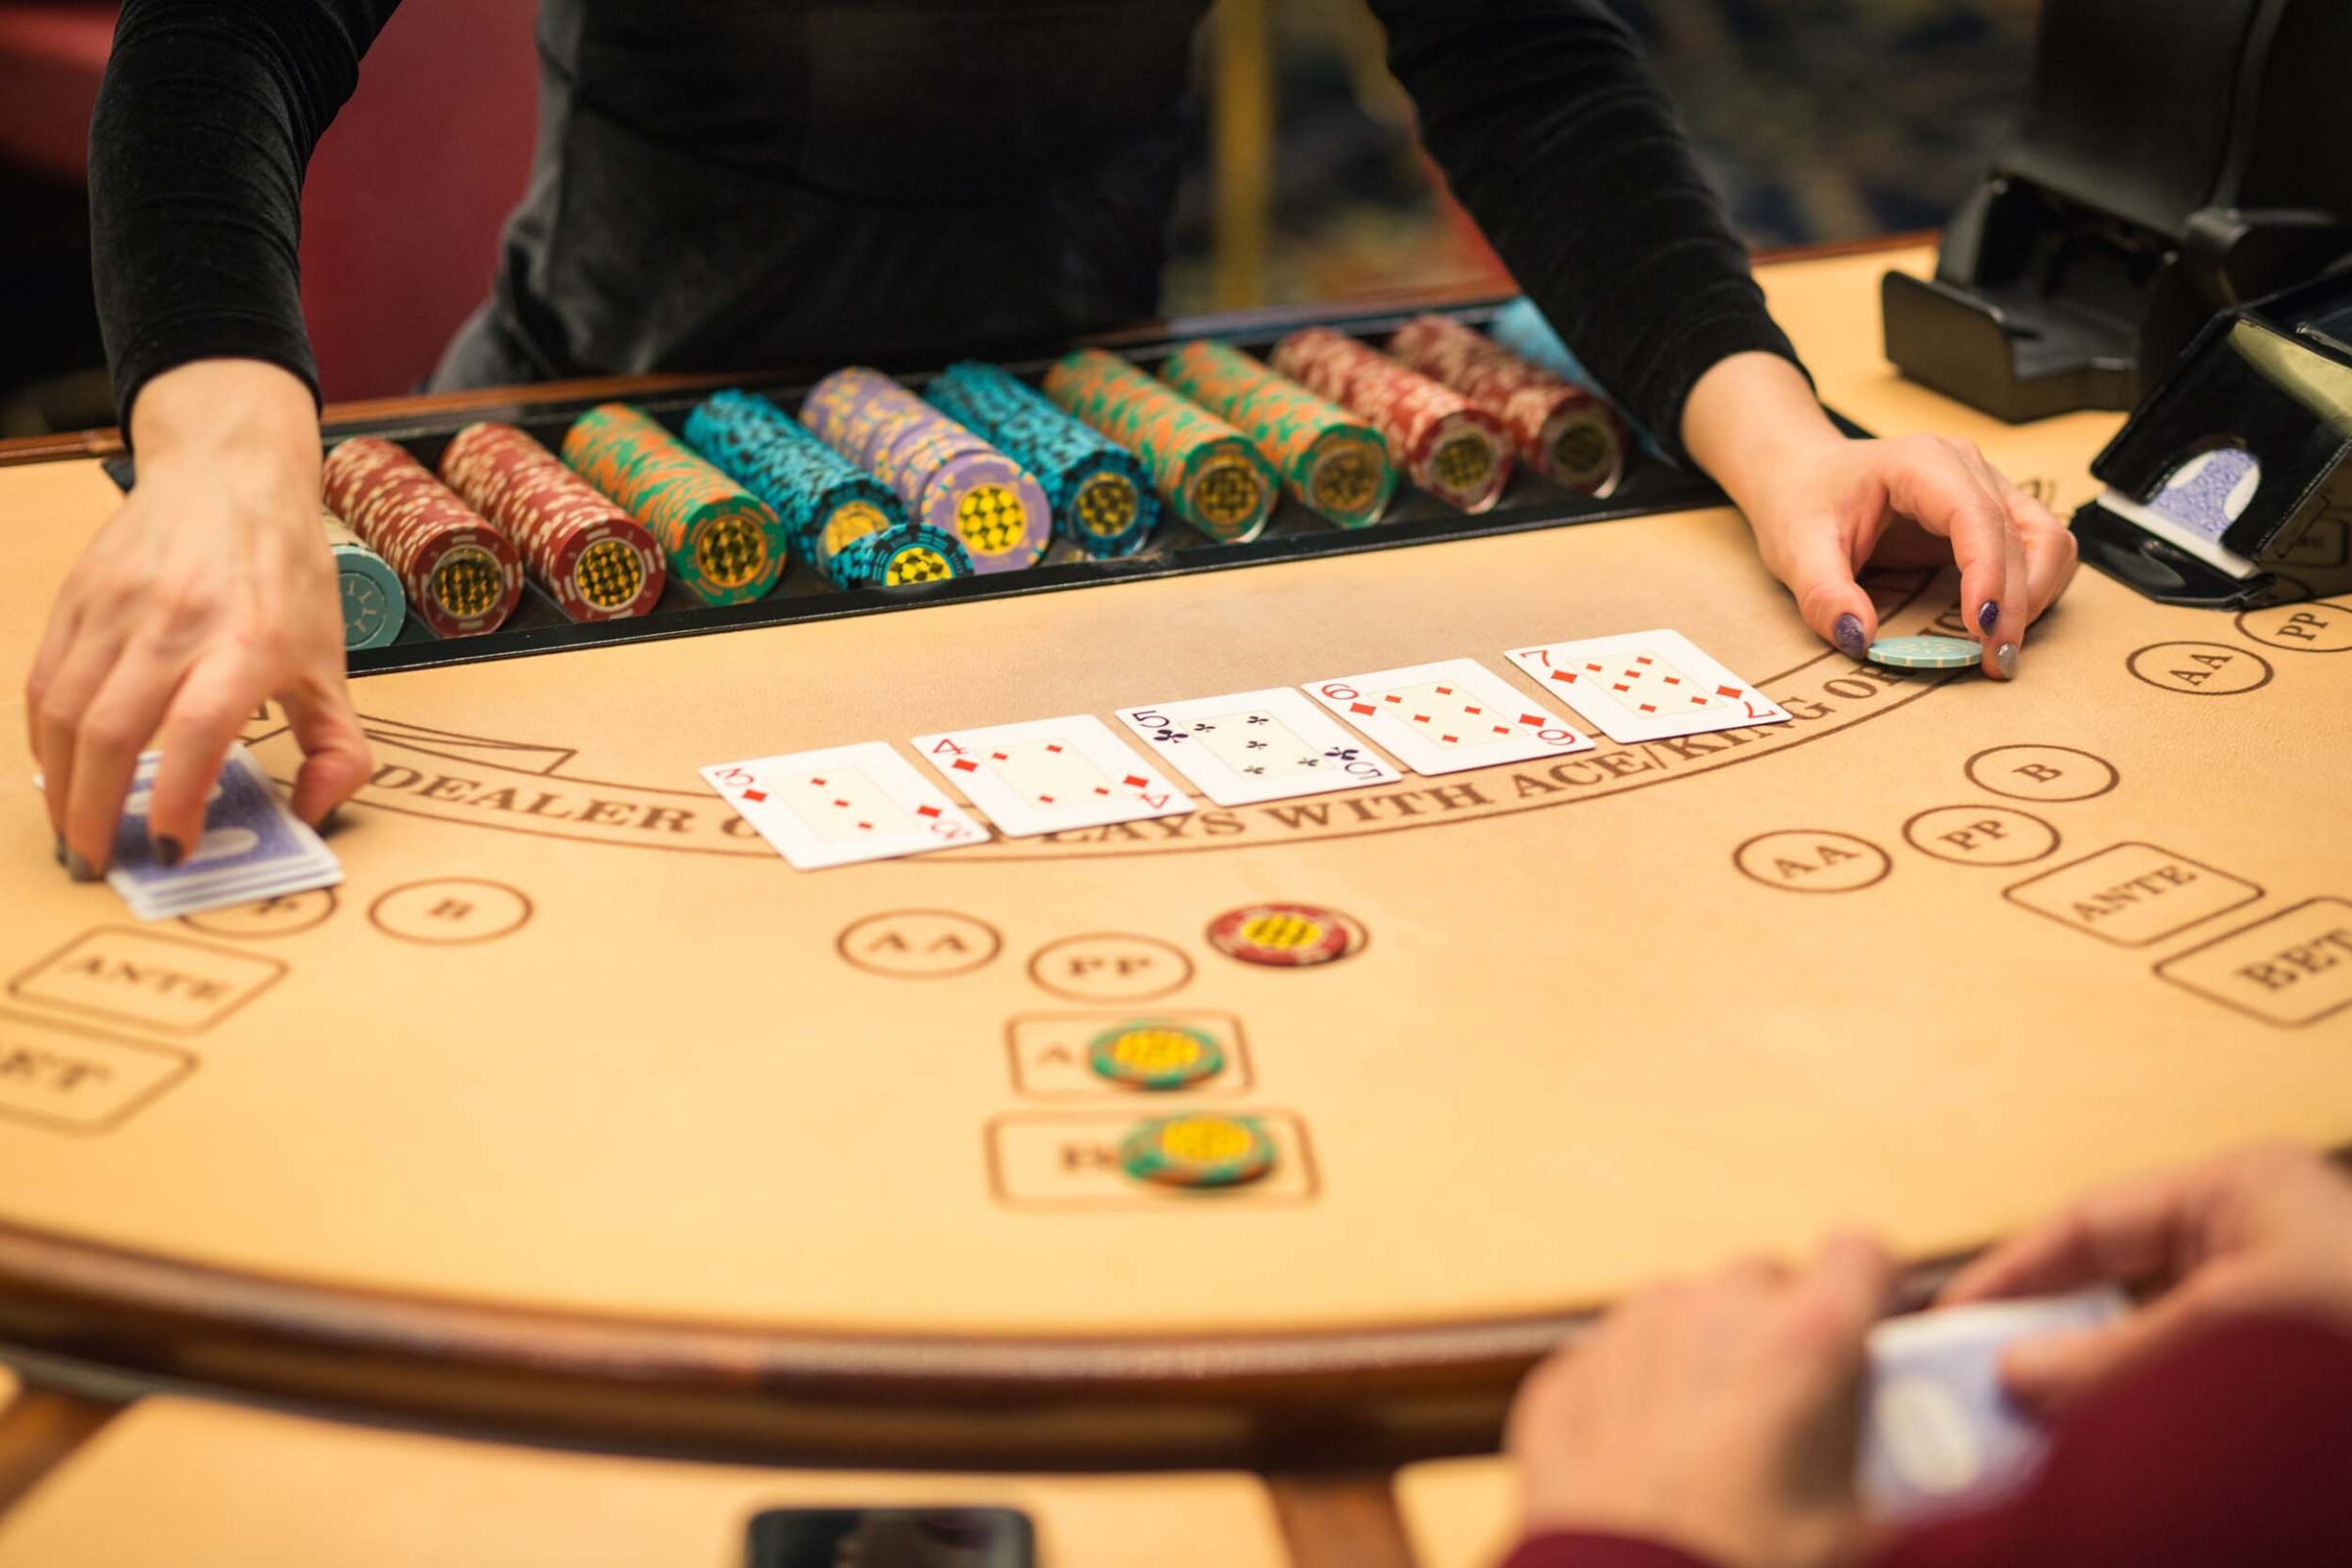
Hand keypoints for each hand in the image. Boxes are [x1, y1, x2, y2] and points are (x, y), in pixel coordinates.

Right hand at [25, 359, 369, 875]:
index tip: (172, 848)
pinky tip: (62, 772)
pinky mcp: (77, 598)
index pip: (195, 733)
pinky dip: (44, 738)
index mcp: (247, 643)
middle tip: (101, 863)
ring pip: (62, 713)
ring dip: (59, 785)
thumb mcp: (331, 662)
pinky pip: (44, 681)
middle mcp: (175, 623)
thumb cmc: (287, 576)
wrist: (230, 474)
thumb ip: (339, 747)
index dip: (175, 799)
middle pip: (109, 733)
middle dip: (94, 814)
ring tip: (75, 830)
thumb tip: (316, 814)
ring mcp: (116, 608)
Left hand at [1508, 1236, 1892, 1567]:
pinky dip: (1631, 1395)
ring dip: (1699, 1352)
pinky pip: (1613, 1361)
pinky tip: (1642, 1467)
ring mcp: (1629, 1334)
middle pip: (1763, 1280)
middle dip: (1778, 1328)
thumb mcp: (1863, 1529)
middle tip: (1785, 1407)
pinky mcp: (1566, 1376)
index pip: (1860, 1252)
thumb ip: (1886, 1460)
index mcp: (1807, 1338)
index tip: (1866, 1327)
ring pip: (1680, 1310)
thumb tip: (1903, 1448)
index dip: (1868, 1289)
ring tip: (1709, 1441)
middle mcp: (1714, 1311)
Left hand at [1681, 353, 2078, 680]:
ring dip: (2036, 597)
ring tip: (1999, 650)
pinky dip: (2029, 593)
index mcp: (1921, 463)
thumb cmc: (1802, 500)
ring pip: (2047, 541)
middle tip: (1993, 660)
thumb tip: (1859, 639)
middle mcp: (1966, 470)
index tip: (1981, 628)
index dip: (1988, 573)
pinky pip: (2036, 552)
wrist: (1802, 478)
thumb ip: (1823, 594)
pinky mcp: (1990, 519)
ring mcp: (1986, 491)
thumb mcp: (1796, 548)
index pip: (1977, 515)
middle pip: (2025, 534)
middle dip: (2017, 601)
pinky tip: (1997, 628)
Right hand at [1940, 1145, 2351, 1413]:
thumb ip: (2109, 1360)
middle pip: (2115, 1281)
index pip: (2088, 1220)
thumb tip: (2012, 1379)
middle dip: (2047, 1336)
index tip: (1943, 1326)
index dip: (2009, 1273)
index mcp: (2236, 1190)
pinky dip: (2142, 1410)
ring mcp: (2279, 1305)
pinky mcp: (2291, 1371)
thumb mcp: (2226, 1337)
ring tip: (2032, 1428)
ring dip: (2094, 1384)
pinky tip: (2104, 1445)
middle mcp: (2255, 1237)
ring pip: (2149, 1339)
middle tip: (1976, 1387)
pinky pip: (2189, 1382)